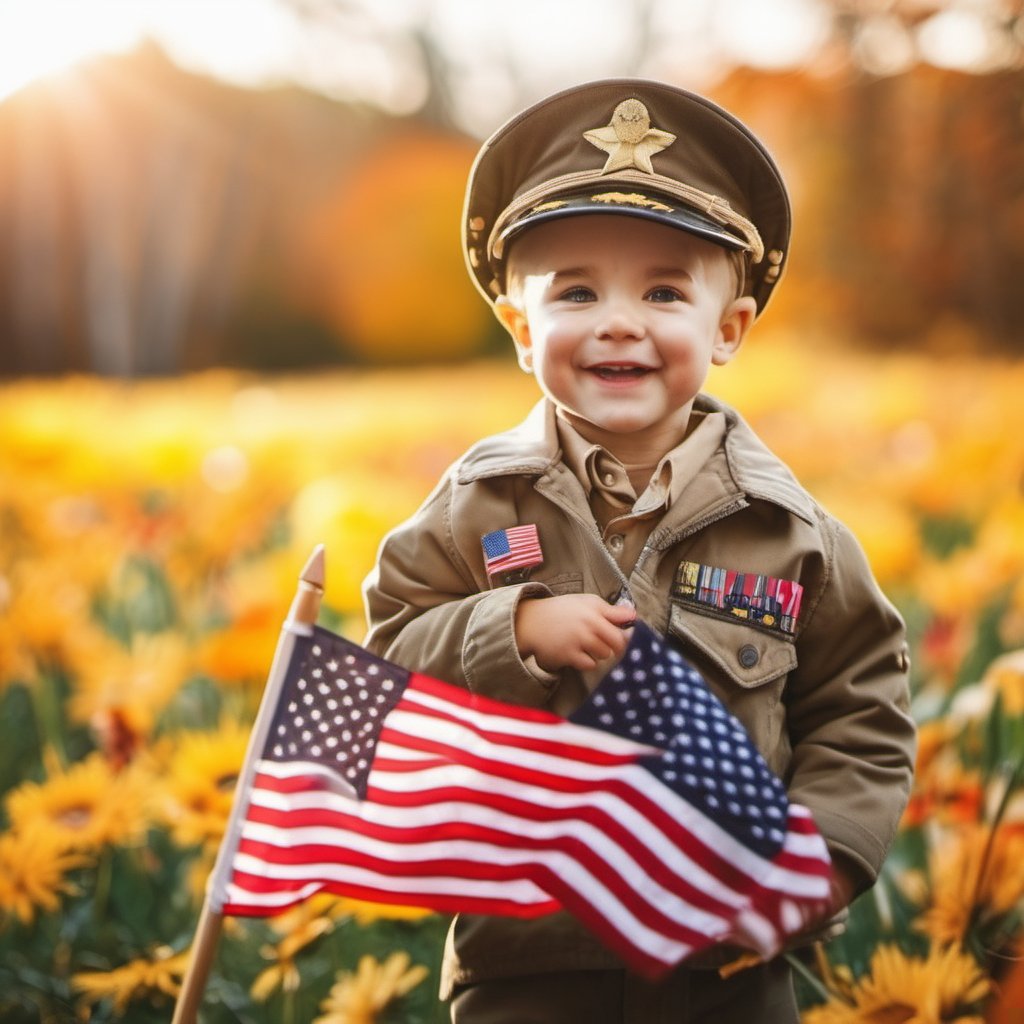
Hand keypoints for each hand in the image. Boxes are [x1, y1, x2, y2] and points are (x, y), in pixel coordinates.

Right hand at [515, 594, 635, 672]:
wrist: (532, 621)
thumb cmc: (563, 610)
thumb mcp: (586, 602)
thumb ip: (610, 610)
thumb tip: (633, 615)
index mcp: (594, 610)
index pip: (622, 623)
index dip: (629, 633)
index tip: (629, 636)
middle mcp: (588, 625)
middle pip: (617, 643)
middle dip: (617, 646)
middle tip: (608, 643)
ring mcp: (578, 641)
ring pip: (604, 655)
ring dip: (600, 653)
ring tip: (588, 645)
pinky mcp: (568, 655)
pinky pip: (590, 664)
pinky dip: (587, 661)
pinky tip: (578, 653)